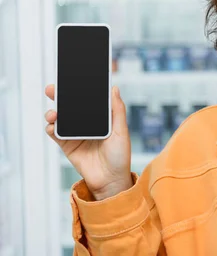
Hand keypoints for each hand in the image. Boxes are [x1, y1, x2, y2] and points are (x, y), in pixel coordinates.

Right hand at [44, 85, 132, 199]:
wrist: (110, 180)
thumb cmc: (120, 156)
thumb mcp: (122, 132)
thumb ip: (117, 111)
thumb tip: (114, 89)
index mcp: (101, 118)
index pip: (89, 99)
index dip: (80, 89)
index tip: (72, 79)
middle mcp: (87, 123)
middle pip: (72, 106)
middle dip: (61, 96)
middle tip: (53, 89)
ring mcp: (76, 133)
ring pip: (61, 118)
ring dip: (53, 112)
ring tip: (53, 113)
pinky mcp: (67, 145)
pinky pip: (56, 133)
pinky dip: (51, 127)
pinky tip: (52, 125)